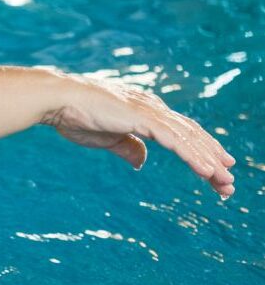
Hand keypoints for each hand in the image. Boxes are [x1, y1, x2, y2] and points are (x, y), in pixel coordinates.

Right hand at [43, 74, 234, 196]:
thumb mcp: (106, 137)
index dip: (199, 151)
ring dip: (209, 161)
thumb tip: (142, 162)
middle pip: (192, 135)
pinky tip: (206, 170)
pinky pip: (175, 140)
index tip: (213, 171)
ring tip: (225, 182)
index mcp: (146, 110)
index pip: (180, 132)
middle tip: (228, 184)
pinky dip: (193, 156)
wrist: (57, 100)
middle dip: (212, 159)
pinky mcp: (143, 118)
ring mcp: (149, 111)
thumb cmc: (75, 115)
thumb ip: (127, 147)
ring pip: (189, 138)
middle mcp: (154, 107)